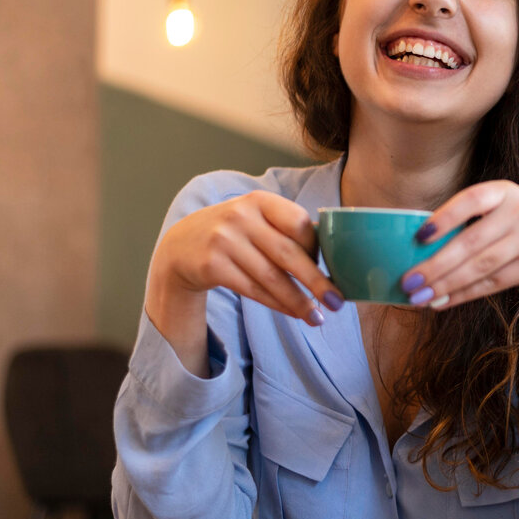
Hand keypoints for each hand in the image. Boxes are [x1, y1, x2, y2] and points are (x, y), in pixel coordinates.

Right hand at [150, 190, 343, 325]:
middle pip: (288, 254)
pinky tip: (293, 313)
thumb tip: (333, 261)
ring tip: (317, 317)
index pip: (299, 223)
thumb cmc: (235, 234)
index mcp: (260, 200)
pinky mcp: (211, 265)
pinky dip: (277, 304)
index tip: (331, 268)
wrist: (181, 246)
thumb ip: (286, 231)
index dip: (318, 249)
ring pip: (271, 277)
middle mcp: (241, 216)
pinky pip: (253, 290)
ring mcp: (223, 240)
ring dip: (298, 301)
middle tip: (337, 302)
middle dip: (316, 281)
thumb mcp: (257, 219)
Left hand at [399, 180, 518, 309]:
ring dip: (446, 284)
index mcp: (505, 191)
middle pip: (470, 242)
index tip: (418, 237)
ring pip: (480, 266)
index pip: (470, 200)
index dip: (444, 218)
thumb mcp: (507, 208)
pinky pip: (493, 283)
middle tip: (408, 282)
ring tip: (419, 297)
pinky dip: (465, 294)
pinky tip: (444, 300)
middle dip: (435, 265)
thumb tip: (422, 249)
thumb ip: (474, 220)